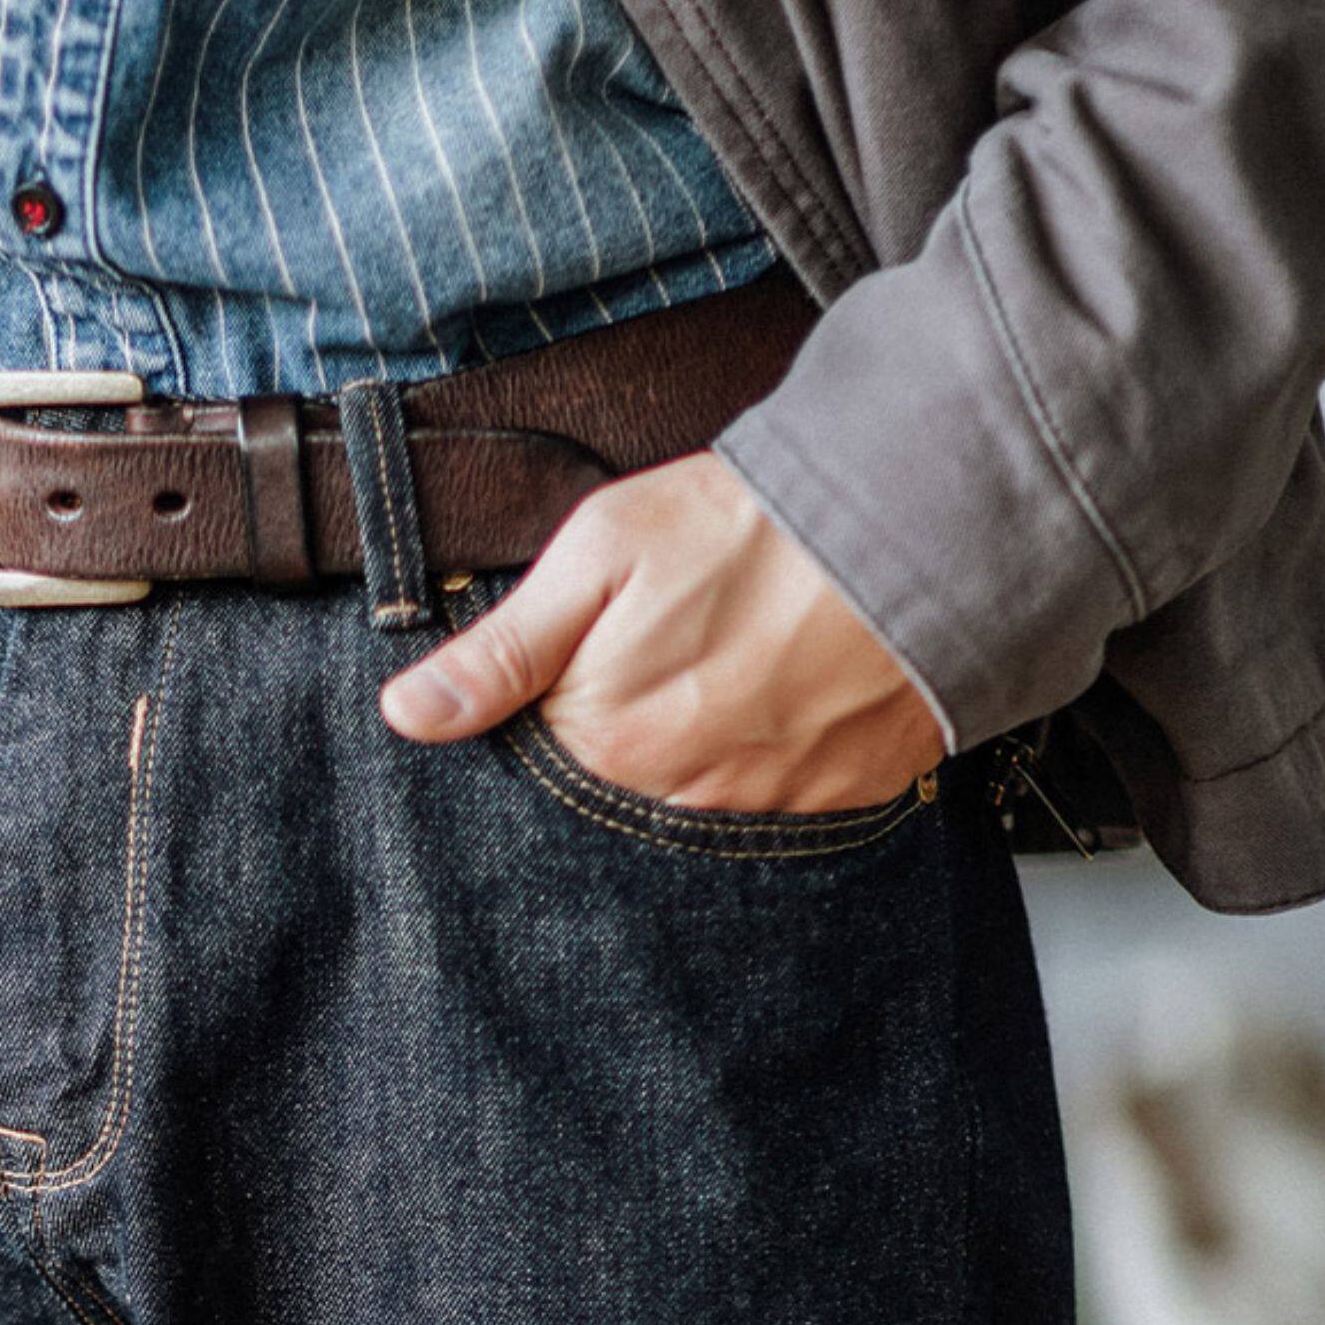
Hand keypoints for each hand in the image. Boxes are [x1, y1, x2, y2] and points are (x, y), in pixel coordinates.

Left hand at [378, 450, 942, 814]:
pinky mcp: (839, 800)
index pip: (547, 762)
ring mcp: (765, 808)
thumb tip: (407, 717)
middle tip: (685, 649)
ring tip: (742, 664)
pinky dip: (780, 755)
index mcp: (608, 744)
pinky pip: (786, 798)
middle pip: (626, 789)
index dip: (564, 706)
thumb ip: (501, 648)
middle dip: (638, 731)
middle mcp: (681, 799)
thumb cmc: (751, 522)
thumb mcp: (599, 553)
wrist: (917, 516)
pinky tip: (793, 692)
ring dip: (710, 744)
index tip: (601, 656)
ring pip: (704, 797)